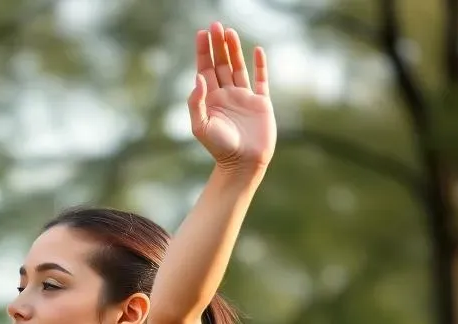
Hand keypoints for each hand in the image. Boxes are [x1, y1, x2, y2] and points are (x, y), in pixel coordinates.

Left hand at [188, 23, 275, 173]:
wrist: (242, 164)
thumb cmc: (220, 148)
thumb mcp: (201, 126)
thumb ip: (196, 102)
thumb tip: (198, 77)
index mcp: (211, 100)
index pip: (205, 70)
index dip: (203, 52)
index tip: (201, 34)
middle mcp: (226, 95)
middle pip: (221, 64)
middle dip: (217, 45)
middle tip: (215, 25)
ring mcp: (244, 98)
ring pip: (238, 67)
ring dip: (234, 49)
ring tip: (229, 31)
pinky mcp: (261, 103)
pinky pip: (261, 80)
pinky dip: (260, 65)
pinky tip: (257, 50)